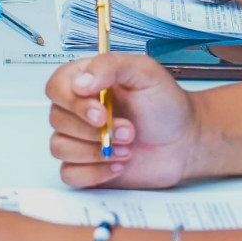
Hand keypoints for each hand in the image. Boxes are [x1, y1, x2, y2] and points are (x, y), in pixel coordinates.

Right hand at [46, 53, 201, 188]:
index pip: (56, 87)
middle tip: (128, 131)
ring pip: (60, 147)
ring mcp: (79, 139)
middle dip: (94, 130)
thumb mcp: (145, 72)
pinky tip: (118, 165)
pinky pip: (69, 174)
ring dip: (96, 151)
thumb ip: (111, 66)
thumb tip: (80, 81)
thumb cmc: (166, 106)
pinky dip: (94, 172)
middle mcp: (78, 110)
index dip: (73, 102)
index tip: (100, 112)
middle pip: (57, 119)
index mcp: (86, 82)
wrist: (185, 142)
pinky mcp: (85, 166)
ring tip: (127, 148)